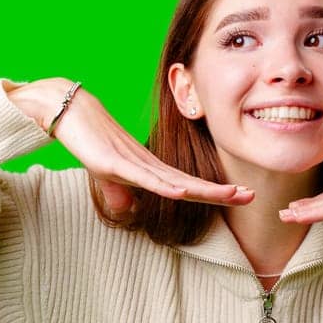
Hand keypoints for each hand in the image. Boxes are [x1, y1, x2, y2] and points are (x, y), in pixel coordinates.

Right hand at [11, 80, 253, 214]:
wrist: (70, 113)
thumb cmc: (90, 141)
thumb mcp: (110, 175)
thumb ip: (122, 193)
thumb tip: (131, 210)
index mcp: (152, 171)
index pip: (190, 186)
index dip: (215, 193)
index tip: (241, 196)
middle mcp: (150, 166)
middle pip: (192, 183)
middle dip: (222, 191)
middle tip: (252, 196)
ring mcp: (136, 164)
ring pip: (176, 182)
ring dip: (204, 190)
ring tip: (232, 195)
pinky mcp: (118, 162)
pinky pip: (147, 178)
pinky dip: (166, 186)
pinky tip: (184, 192)